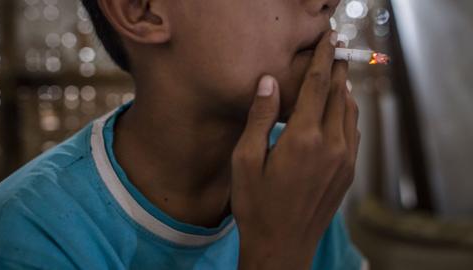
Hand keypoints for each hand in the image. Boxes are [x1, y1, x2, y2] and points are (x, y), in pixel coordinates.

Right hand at [231, 31, 359, 269]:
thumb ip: (260, 118)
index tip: (329, 40)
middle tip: (336, 51)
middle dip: (337, 69)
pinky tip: (341, 112)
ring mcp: (345, 161)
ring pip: (351, 113)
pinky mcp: (348, 174)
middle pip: (339, 95)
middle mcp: (331, 145)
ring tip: (338, 77)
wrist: (282, 247)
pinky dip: (349, 114)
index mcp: (304, 139)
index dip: (323, 58)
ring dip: (345, 91)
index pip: (317, 86)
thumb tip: (270, 82)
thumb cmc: (257, 205)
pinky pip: (354, 133)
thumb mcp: (246, 160)